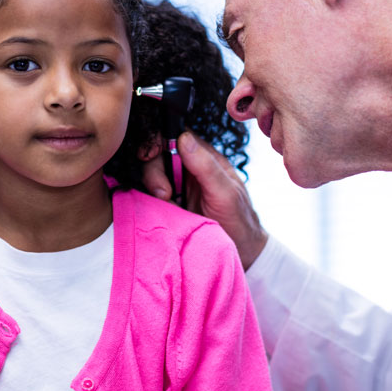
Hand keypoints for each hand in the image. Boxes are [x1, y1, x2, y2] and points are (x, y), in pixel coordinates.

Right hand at [142, 131, 267, 269]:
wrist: (241, 253)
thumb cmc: (239, 220)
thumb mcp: (226, 192)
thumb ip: (206, 166)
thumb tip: (183, 139)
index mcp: (205, 158)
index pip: (176, 136)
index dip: (159, 142)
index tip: (150, 155)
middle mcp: (188, 168)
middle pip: (158, 155)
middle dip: (154, 170)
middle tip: (164, 193)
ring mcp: (177, 186)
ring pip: (151, 175)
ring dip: (152, 187)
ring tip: (167, 203)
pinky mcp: (169, 204)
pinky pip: (150, 195)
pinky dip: (150, 200)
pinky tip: (163, 209)